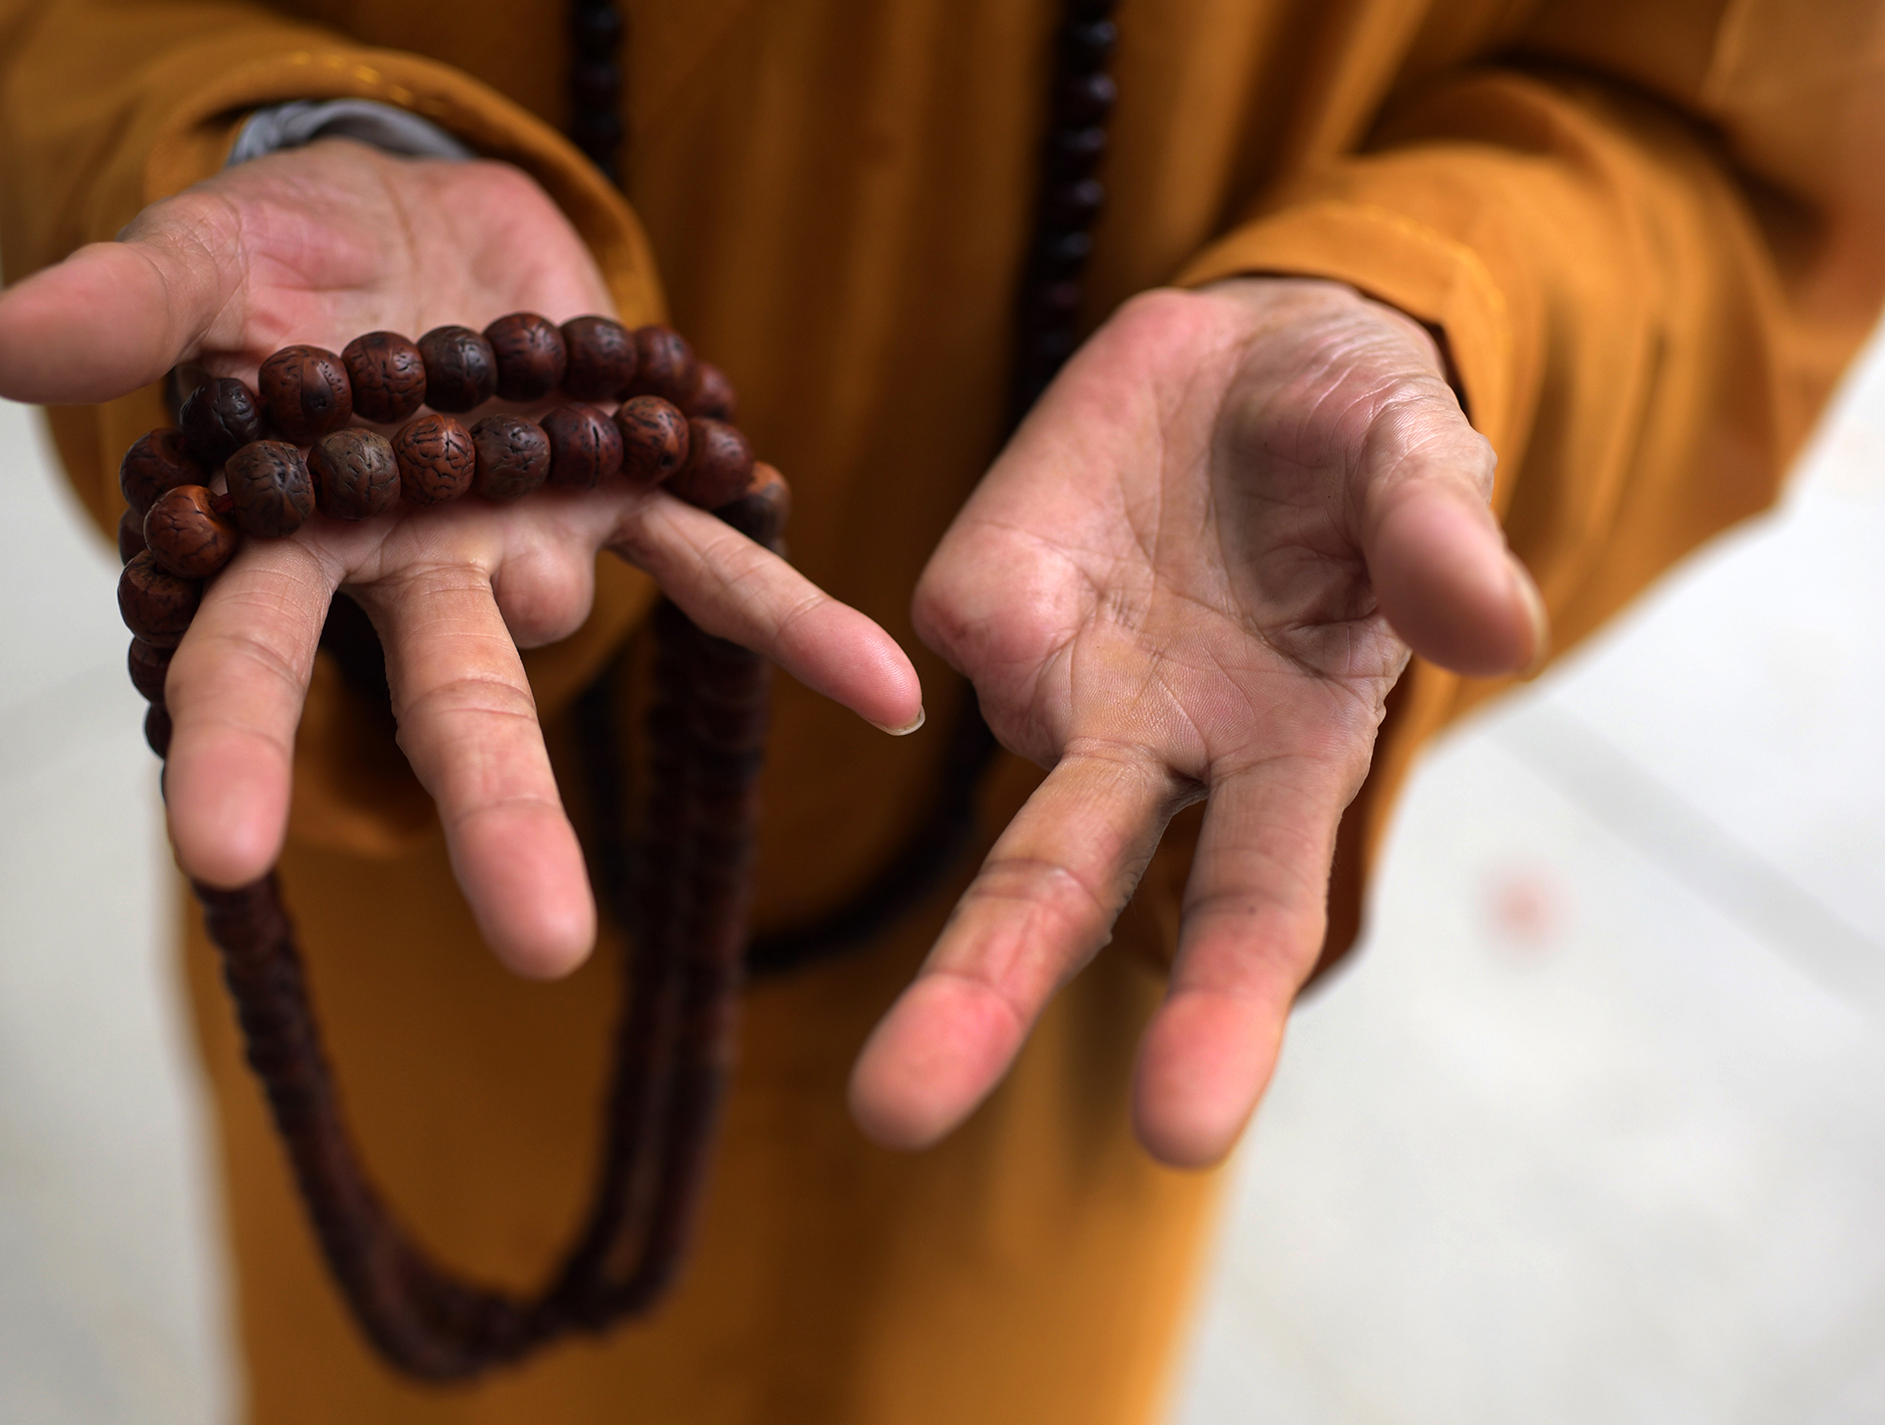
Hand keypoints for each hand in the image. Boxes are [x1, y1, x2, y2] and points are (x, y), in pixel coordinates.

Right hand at [0, 140, 921, 979]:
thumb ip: (127, 307)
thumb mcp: (203, 253)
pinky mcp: (631, 488)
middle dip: (489, 814)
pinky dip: (802, 622)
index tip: (225, 854)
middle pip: (445, 699)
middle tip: (541, 946)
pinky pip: (721, 565)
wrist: (422, 212)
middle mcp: (413, 567)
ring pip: (562, 629)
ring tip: (565, 666)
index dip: (240, 746)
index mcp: (293, 530)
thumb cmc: (291, 252)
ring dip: (581, 671)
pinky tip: (893, 697)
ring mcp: (529, 536)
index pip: (252, 652)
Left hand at [850, 277, 1544, 1166]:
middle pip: (1063, 889)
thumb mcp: (1416, 458)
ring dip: (941, 921)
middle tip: (898, 1113)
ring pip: (994, 810)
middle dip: (982, 998)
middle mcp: (1161, 745)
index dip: (1220, 1017)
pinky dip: (989, 605)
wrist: (1254, 348)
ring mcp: (1063, 681)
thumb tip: (1500, 632)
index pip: (1252, 907)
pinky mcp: (991, 594)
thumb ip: (1438, 540)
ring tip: (884, 1073)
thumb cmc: (1358, 440)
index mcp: (1287, 745)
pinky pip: (968, 617)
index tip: (1178, 1136)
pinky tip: (1054, 546)